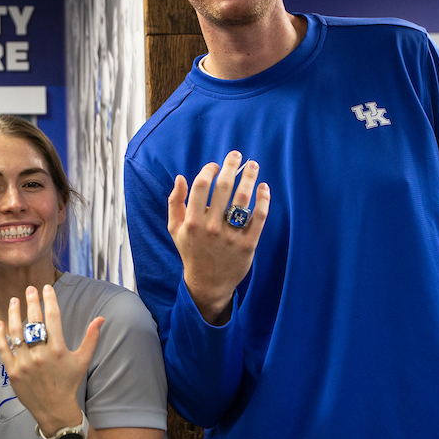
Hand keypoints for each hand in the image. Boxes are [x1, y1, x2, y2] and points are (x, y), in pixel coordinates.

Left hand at [0, 284, 102, 435]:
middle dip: (32, 301)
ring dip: (14, 314)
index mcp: (58, 349)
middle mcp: (40, 354)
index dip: (49, 300)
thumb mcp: (82, 360)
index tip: (46, 288)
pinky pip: (4, 349)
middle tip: (30, 288)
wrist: (55, 409)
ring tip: (14, 301)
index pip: (53, 317)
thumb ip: (91, 338)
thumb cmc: (69, 382)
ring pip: (16, 332)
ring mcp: (24, 363)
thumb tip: (101, 318)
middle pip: (33, 321)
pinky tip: (2, 323)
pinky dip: (1, 335)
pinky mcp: (12, 371)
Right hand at [168, 150, 269, 324]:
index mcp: (192, 222)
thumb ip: (175, 202)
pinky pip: (258, 218)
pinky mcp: (247, 245)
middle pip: (224, 188)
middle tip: (237, 155)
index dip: (209, 170)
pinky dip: (263, 200)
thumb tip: (179, 177)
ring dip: (249, 178)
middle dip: (231, 166)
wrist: (208, 283)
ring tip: (253, 165)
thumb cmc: (191, 251)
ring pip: (242, 200)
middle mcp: (211, 227)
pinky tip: (264, 188)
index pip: (201, 186)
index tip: (216, 166)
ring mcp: (230, 236)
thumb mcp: (174, 229)